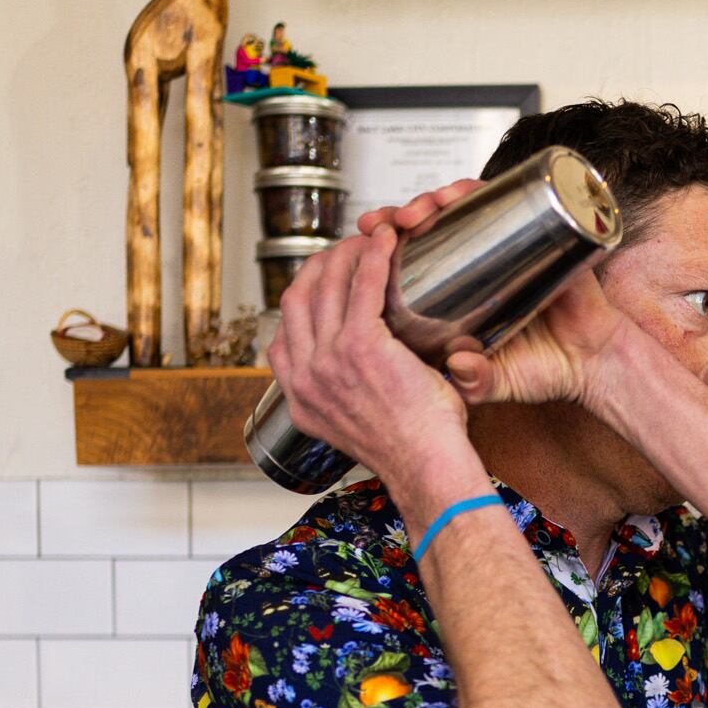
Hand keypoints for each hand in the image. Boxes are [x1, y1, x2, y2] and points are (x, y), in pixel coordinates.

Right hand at [268, 220, 482, 511]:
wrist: (426, 468)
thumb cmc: (408, 450)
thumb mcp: (352, 429)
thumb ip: (338, 400)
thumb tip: (344, 378)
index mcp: (299, 396)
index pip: (282, 333)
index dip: (301, 297)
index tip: (324, 282)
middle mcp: (305, 376)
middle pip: (297, 298)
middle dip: (319, 266)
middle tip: (346, 251)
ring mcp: (329, 360)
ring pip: (326, 285)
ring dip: (346, 253)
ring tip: (369, 239)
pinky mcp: (362, 345)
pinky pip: (364, 285)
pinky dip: (374, 257)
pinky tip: (388, 241)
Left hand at [346, 183, 629, 412]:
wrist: (596, 364)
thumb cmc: (546, 370)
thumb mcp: (498, 381)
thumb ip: (475, 383)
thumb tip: (455, 367)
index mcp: (460, 294)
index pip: (413, 259)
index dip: (383, 249)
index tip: (360, 247)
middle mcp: (480, 263)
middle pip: (432, 225)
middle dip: (400, 216)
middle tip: (381, 225)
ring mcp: (508, 244)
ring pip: (461, 206)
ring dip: (433, 198)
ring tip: (419, 211)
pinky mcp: (539, 232)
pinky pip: (503, 198)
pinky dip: (478, 189)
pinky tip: (458, 194)